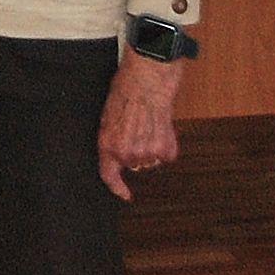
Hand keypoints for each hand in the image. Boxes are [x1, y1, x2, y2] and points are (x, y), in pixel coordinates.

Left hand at [97, 50, 181, 200]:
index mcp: (108, 145)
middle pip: (134, 164)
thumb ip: (111, 139)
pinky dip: (166, 143)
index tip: (125, 195)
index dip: (117, 188)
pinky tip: (161, 125)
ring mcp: (147, 153)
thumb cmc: (125, 91)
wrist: (147, 79)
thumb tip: (117, 154)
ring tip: (148, 123)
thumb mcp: (107, 117)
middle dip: (135, 150)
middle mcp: (126, 154)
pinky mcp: (166, 149)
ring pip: (151, 160)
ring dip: (151, 146)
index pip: (109, 175)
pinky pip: (167, 154)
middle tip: (137, 128)